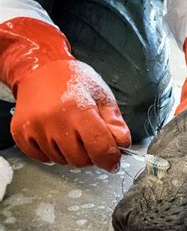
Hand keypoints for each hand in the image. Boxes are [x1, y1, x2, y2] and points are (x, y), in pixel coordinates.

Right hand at [0, 18, 130, 170]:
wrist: (41, 70)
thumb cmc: (74, 81)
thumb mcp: (103, 97)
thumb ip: (116, 124)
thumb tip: (122, 146)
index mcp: (79, 109)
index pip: (100, 148)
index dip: (111, 159)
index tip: (113, 161)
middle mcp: (54, 120)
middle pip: (80, 160)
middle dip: (89, 154)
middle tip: (89, 137)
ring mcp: (34, 128)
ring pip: (62, 161)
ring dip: (71, 152)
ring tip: (70, 130)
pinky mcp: (20, 134)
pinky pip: (43, 159)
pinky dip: (53, 152)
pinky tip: (56, 133)